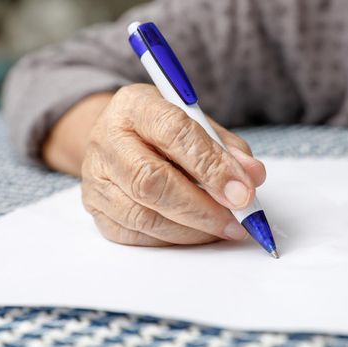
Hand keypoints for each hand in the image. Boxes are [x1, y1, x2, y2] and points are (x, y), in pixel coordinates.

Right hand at [81, 84, 265, 245]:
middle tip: (237, 219)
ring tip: (223, 228)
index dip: (211, 165)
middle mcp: (107, 139)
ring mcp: (96, 177)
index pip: (173, 133)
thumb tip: (252, 177)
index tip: (243, 191)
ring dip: (192, 230)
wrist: (118, 138)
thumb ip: (225, 147)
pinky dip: (173, 240)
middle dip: (202, 207)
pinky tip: (196, 233)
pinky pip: (136, 235)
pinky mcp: (96, 208)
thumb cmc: (162, 129)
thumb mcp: (196, 122)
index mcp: (135, 106)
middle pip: (152, 181)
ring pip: (143, 215)